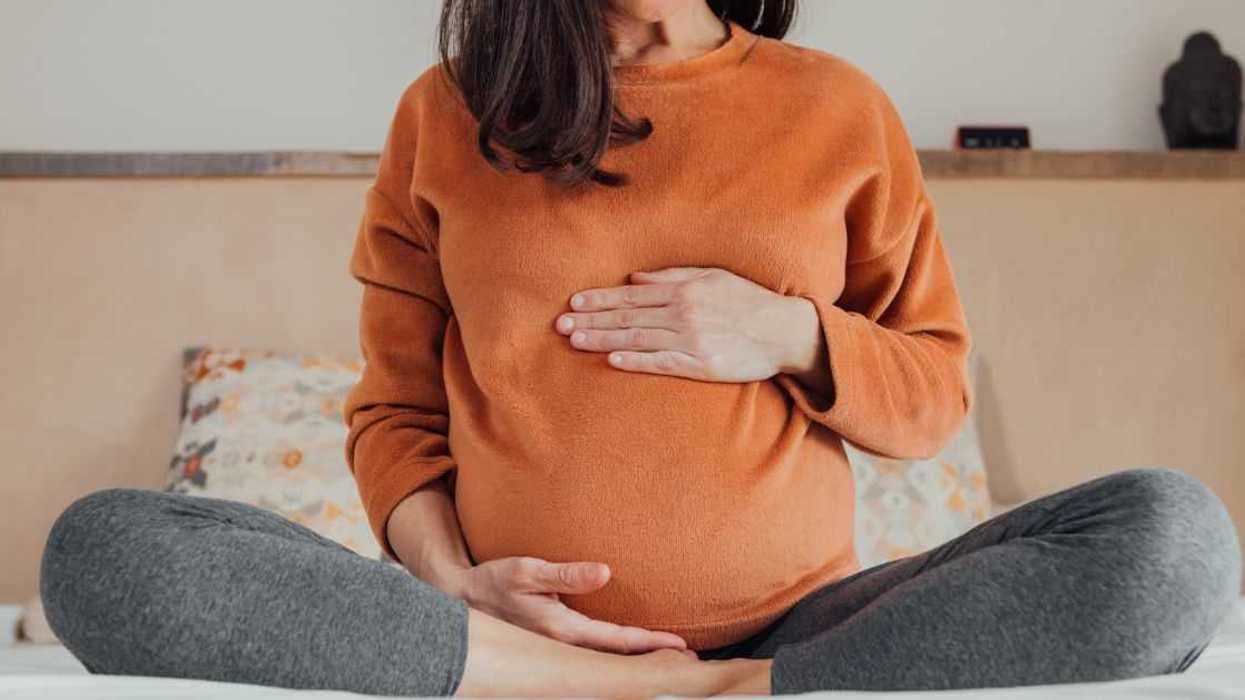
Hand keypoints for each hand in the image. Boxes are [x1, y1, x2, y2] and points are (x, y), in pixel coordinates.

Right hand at [444, 556, 690, 654]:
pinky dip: (618, 652)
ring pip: (606, 658)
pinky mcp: (555, 643)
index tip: (681, 645)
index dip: (650, 643)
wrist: (463, 600)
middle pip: (617, 657)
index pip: (616, 640)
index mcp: (562, 629)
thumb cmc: (494, 582)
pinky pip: (594, 653)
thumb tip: (605, 572)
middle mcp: (563, 646)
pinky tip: (630, 650)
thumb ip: (567, 573)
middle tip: (688, 660)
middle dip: (652, 658)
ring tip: (668, 656)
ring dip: (637, 657)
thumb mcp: (527, 570)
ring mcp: (558, 649)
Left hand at [556, 266, 823, 382]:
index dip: (599, 299)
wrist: (784, 331)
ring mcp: (691, 340)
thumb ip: (672, 276)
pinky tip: (613, 359)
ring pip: (638, 338)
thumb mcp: (712, 277)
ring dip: (604, 339)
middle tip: (560, 325)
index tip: (573, 304)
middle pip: (628, 316)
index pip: (631, 295)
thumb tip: (634, 278)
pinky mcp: (701, 364)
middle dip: (591, 320)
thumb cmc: (748, 301)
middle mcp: (683, 312)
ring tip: (576, 341)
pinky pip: (662, 362)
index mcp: (684, 290)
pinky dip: (636, 360)